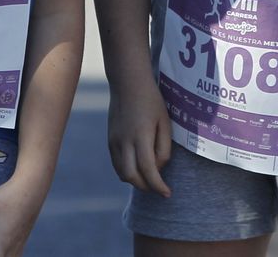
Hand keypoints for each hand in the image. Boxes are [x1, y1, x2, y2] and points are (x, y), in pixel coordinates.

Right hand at [106, 74, 173, 195]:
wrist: (128, 83)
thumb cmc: (152, 101)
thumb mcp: (164, 122)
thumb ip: (163, 147)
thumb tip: (158, 168)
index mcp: (141, 136)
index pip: (148, 170)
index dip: (158, 185)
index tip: (167, 193)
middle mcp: (124, 141)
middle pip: (132, 176)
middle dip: (146, 187)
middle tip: (160, 188)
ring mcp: (114, 141)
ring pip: (122, 173)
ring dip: (136, 181)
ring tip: (150, 178)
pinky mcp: (110, 140)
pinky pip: (117, 164)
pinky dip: (127, 171)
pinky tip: (139, 167)